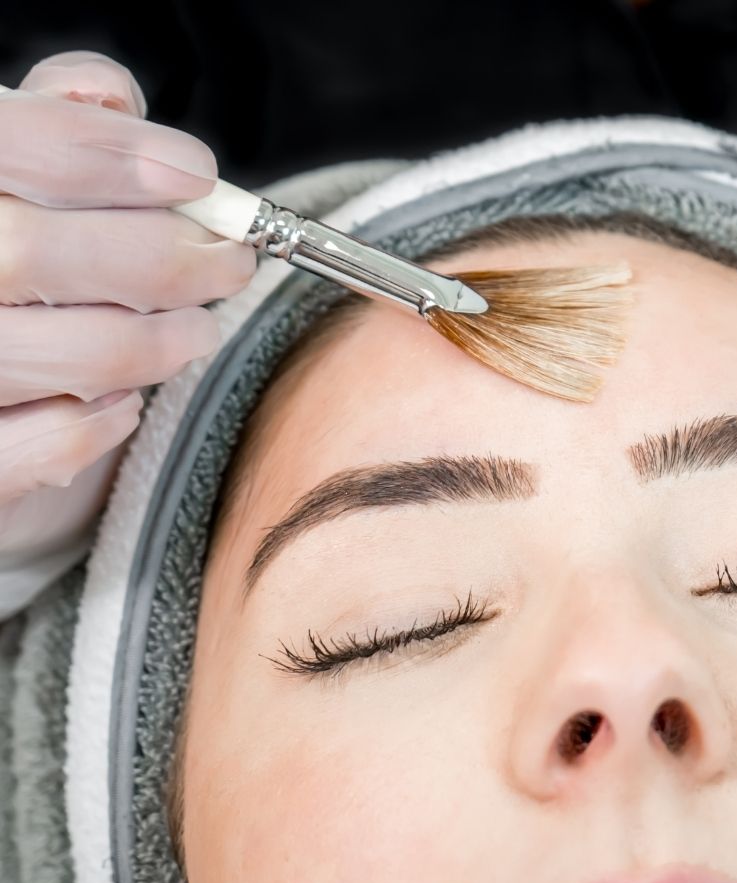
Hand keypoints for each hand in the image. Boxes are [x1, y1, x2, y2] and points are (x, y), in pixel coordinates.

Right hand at [0, 51, 255, 563]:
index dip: (107, 154)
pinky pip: (44, 445)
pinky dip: (104, 422)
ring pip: (64, 352)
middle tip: (230, 262)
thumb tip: (109, 98)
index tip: (198, 177)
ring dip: (157, 342)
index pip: (5, 141)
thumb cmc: (7, 246)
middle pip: (31, 253)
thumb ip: (61, 122)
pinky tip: (122, 400)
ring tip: (194, 328)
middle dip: (162, 257)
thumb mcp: (18, 167)